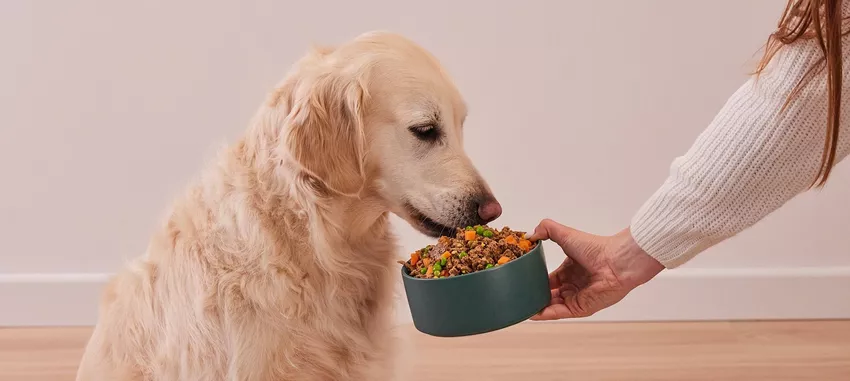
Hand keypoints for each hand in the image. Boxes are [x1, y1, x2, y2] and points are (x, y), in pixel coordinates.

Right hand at [527, 219, 663, 319]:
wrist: (615, 261)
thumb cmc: (595, 247)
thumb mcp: (565, 234)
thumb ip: (546, 230)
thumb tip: (528, 236)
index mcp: (569, 269)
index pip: (548, 279)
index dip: (534, 280)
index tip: (519, 280)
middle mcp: (572, 284)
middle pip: (548, 294)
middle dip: (534, 296)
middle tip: (516, 296)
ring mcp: (576, 297)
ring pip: (552, 305)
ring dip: (537, 307)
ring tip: (520, 307)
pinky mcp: (581, 308)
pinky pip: (559, 313)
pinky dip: (545, 314)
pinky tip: (531, 314)